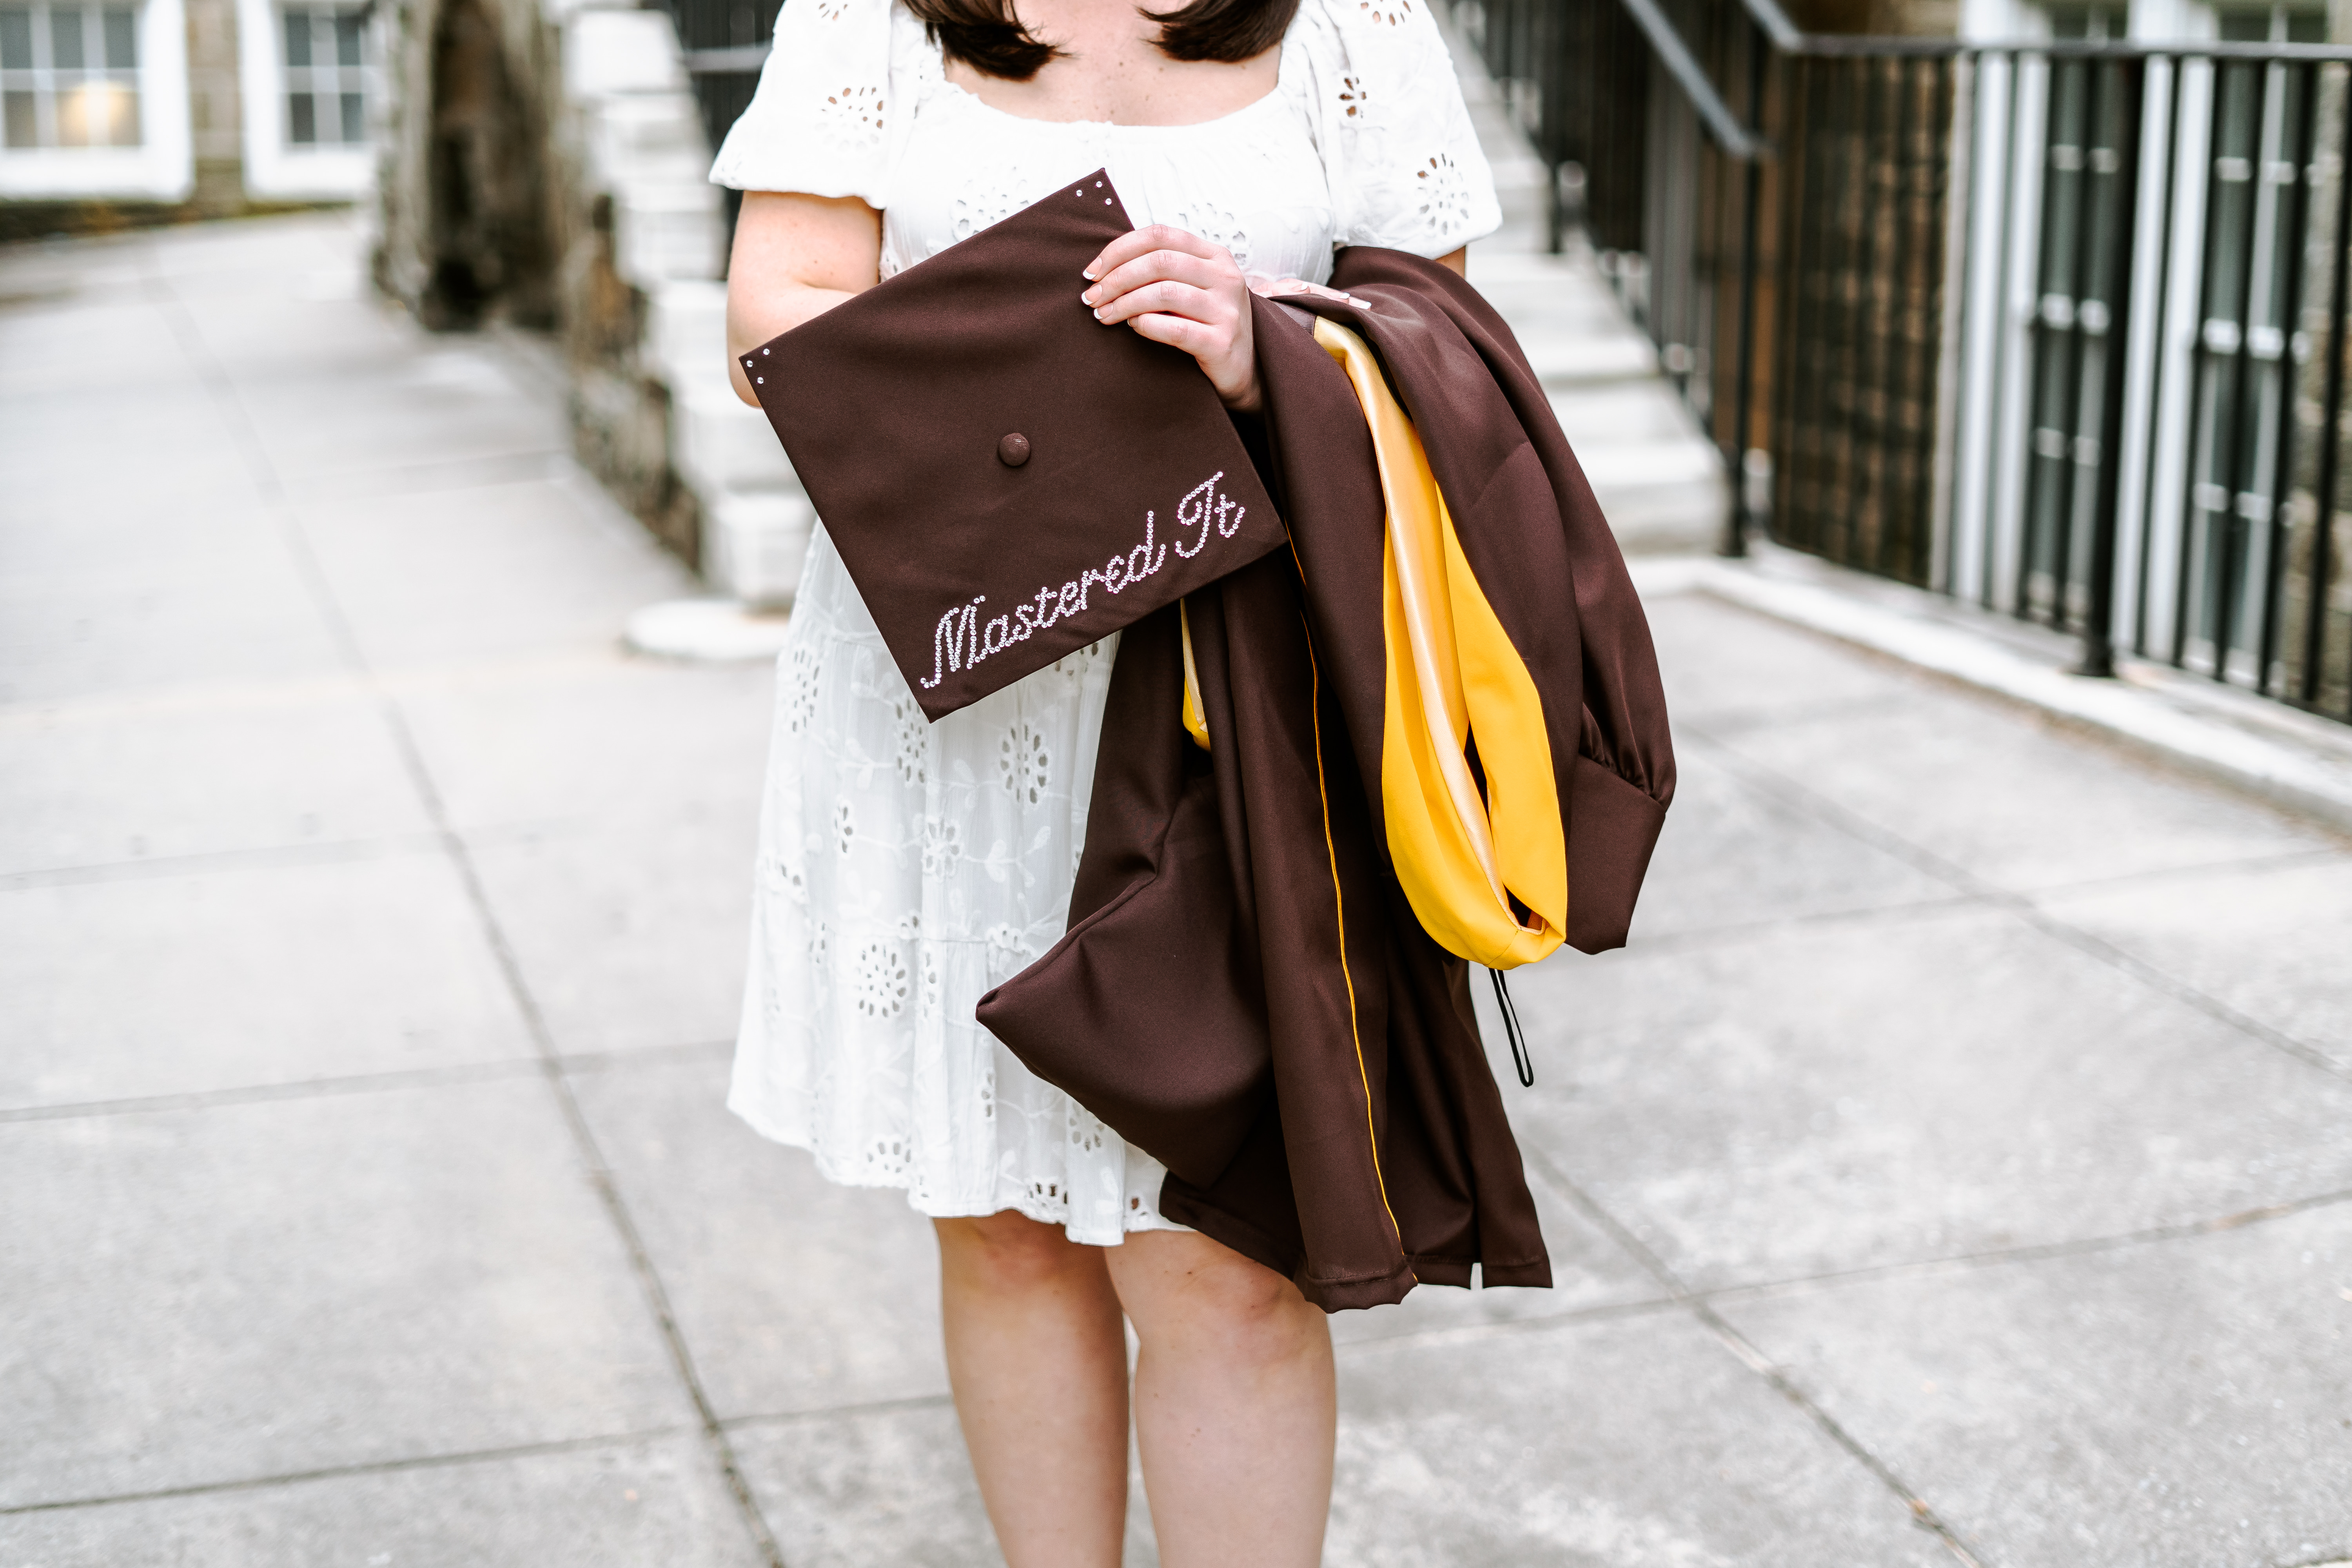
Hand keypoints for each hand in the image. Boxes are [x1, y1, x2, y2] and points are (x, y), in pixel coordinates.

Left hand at [1081, 226, 1261, 411]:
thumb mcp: (1192, 288)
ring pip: (1164, 292)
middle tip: (1091, 298)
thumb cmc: (1205, 325)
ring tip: (1104, 315)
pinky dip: (1146, 325)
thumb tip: (1105, 269)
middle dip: (1116, 278)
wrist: (1242, 370)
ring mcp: (1226, 309)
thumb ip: (1162, 272)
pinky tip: (1134, 327)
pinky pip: (1175, 328)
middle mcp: (1225, 276)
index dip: (1119, 249)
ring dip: (1124, 303)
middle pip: (1159, 261)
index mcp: (1215, 256)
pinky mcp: (1222, 341)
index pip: (1160, 235)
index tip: (1093, 272)